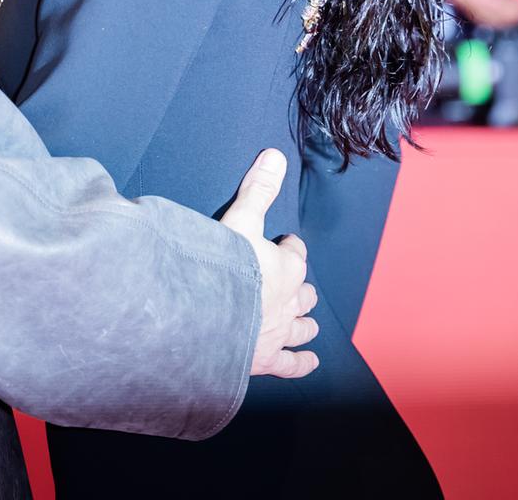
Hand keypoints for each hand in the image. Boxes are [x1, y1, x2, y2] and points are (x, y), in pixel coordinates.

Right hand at [222, 149, 318, 378]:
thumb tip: (275, 154)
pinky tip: (311, 362)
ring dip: (306, 322)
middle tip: (293, 281)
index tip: (283, 242)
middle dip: (301, 286)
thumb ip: (258, 188)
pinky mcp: (268, 358)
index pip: (295, 252)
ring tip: (309, 321)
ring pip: (303, 326)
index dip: (289, 247)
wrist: (207, 315)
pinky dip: (303, 363)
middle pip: (304, 292)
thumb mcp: (241, 219)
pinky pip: (293, 364)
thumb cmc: (223, 264)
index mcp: (286, 266)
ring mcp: (281, 331)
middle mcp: (290, 300)